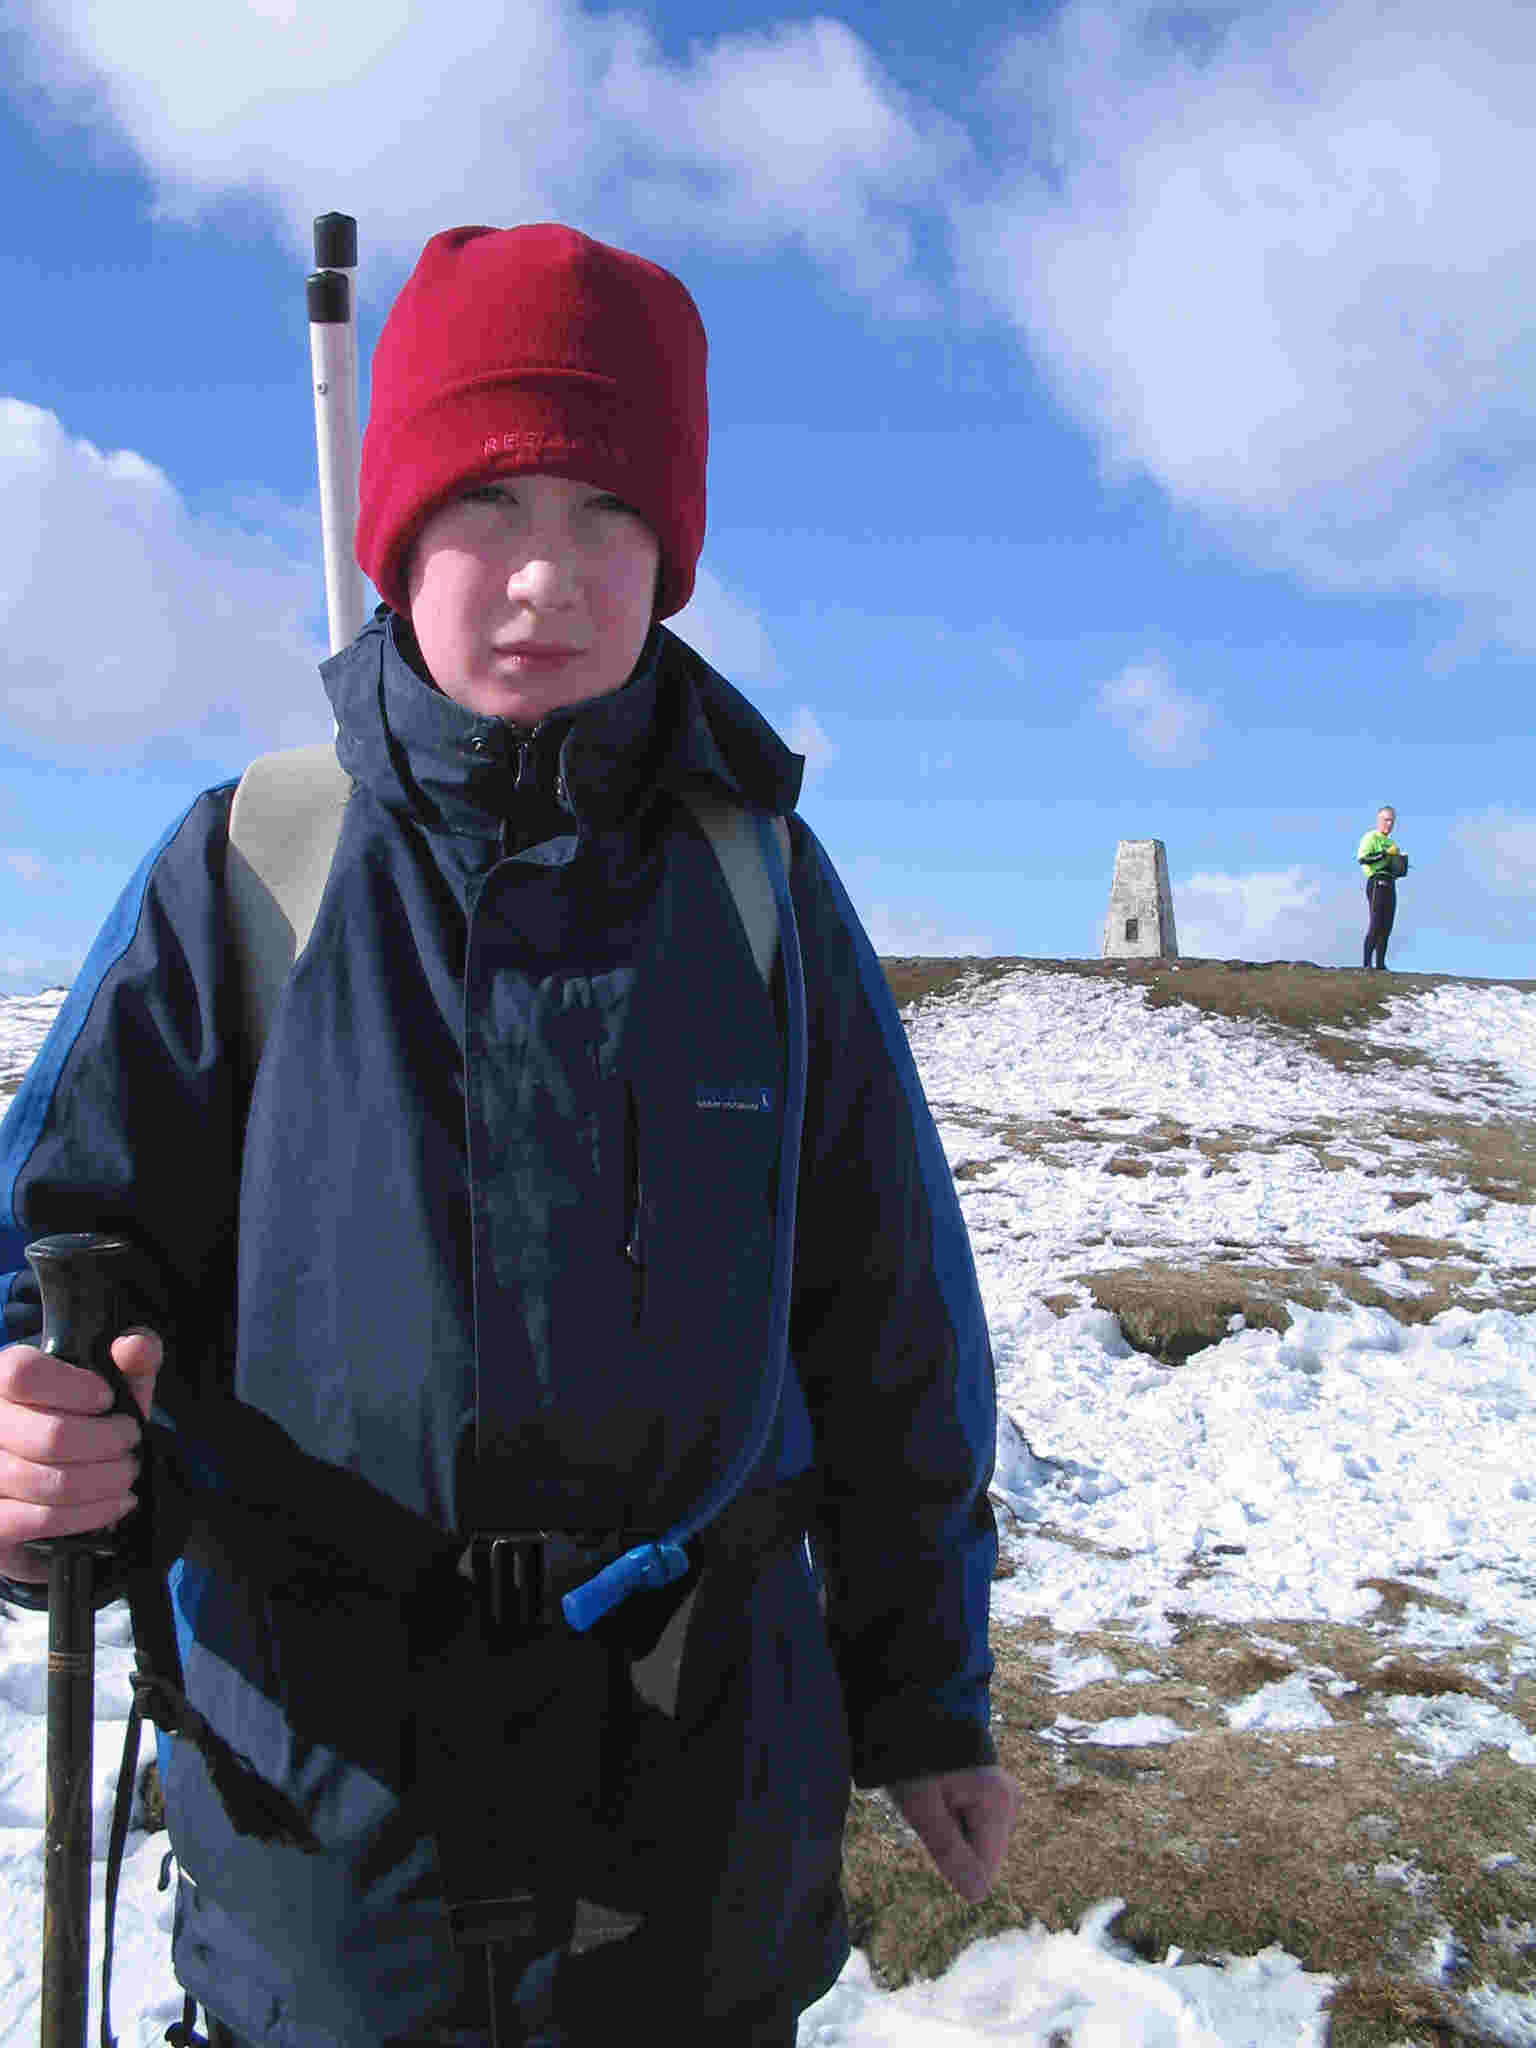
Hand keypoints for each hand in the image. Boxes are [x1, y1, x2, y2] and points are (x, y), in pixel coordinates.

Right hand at [0, 1330, 161, 1582]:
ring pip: (49, 1482)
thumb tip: (133, 1346)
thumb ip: (133, 1356)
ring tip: (127, 1473)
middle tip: (130, 1443)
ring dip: (105, 1480)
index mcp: (0, 1377)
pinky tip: (114, 1503)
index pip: (21, 1373)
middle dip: (108, 1443)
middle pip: (50, 1436)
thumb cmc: (84, 1419)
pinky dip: (89, 1514)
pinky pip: (39, 1520)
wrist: (57, 1474)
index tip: (107, 1400)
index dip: (73, 1388)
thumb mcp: (113, 1382)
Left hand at [887, 1764, 1018, 1901]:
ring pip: (979, 1846)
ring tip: (934, 1797)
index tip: (932, 1821)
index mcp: (998, 1803)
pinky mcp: (996, 1798)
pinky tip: (942, 1796)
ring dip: (952, 1833)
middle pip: (983, 1858)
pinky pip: (976, 1829)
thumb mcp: (920, 1806)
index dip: (951, 1860)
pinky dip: (955, 1822)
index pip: (983, 1870)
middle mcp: (1011, 1802)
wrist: (913, 1717)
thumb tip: (977, 1896)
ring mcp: (1006, 1799)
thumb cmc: (912, 1760)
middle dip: (952, 1845)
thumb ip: (949, 1851)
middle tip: (930, 1806)